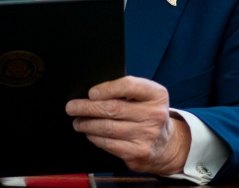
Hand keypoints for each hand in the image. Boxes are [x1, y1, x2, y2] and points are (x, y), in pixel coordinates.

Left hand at [65, 76, 190, 175]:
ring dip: (87, 124)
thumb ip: (126, 91)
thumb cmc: (148, 115)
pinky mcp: (138, 152)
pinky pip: (109, 144)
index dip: (107, 89)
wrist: (167, 145)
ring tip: (78, 122)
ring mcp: (147, 135)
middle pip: (113, 109)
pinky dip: (95, 138)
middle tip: (72, 107)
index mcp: (156, 95)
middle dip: (87, 108)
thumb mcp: (146, 97)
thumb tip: (92, 94)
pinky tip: (90, 134)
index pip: (129, 86)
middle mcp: (154, 114)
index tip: (91, 93)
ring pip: (108, 128)